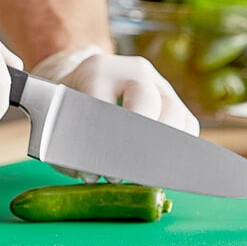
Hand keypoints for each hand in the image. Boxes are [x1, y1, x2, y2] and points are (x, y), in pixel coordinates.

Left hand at [32, 47, 199, 180]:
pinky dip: (179, 147)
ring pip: (173, 113)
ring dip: (160, 148)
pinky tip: (160, 166)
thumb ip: (67, 146)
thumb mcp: (59, 116)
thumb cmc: (70, 105)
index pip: (104, 102)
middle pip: (146, 102)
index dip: (101, 138)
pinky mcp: (173, 98)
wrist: (85, 83)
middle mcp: (131, 70)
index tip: (95, 167)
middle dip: (135, 142)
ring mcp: (157, 82)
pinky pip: (187, 123)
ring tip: (139, 174)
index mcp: (97, 70)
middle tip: (119, 173)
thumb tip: (90, 176)